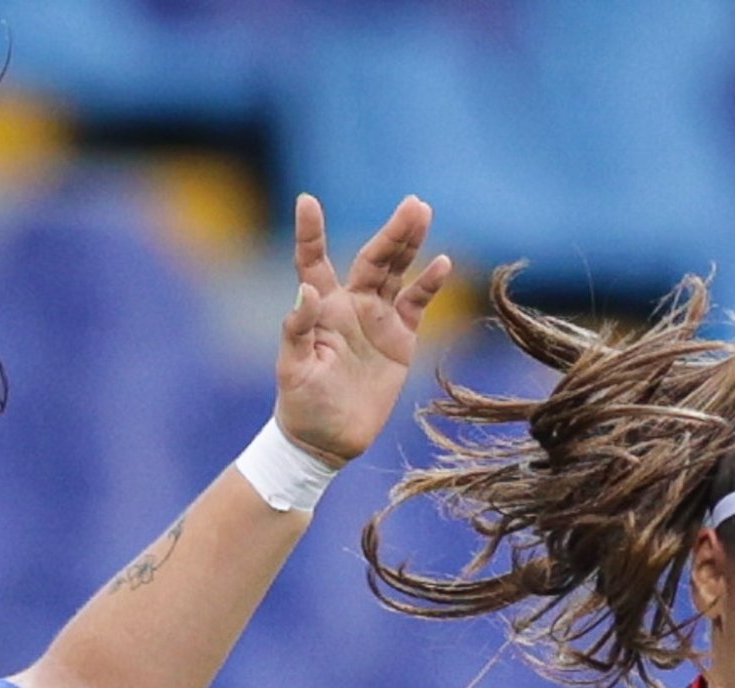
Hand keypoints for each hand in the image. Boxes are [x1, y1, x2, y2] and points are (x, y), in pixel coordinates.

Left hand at [268, 194, 448, 467]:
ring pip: (397, 272)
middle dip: (392, 232)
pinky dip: (429, 284)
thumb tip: (306, 289)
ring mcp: (376, 318)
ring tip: (423, 213)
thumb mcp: (293, 370)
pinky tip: (441, 262)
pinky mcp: (400, 338)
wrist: (328, 440)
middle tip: (412, 204)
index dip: (310, 232)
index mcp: (320, 307)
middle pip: (372, 258)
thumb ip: (297, 330)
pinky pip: (416, 304)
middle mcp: (349, 304)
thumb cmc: (301, 404)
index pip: (312, 260)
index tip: (307, 201)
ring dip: (410, 244)